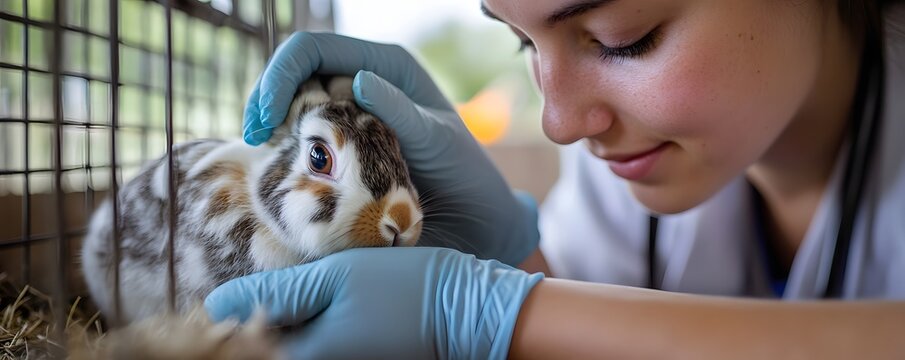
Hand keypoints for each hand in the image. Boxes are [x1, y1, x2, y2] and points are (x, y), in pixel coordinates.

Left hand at [204, 247, 543, 358]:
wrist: (469, 309)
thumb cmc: (406, 289)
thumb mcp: (338, 278)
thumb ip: (278, 293)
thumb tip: (216, 305)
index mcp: (306, 358)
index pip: (239, 350)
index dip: (228, 320)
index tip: (230, 296)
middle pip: (263, 351)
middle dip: (250, 322)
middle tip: (258, 290)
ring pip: (288, 347)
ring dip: (277, 322)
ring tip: (285, 293)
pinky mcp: (353, 359)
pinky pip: (313, 346)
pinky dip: (303, 327)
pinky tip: (312, 303)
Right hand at [243, 32, 537, 264]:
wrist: (475, 219)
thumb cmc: (466, 175)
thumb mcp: (435, 139)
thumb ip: (398, 110)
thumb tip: (354, 79)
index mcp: (383, 65)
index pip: (313, 49)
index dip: (280, 74)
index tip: (267, 119)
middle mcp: (361, 82)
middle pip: (293, 73)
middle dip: (267, 98)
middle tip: (254, 137)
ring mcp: (349, 114)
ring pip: (292, 105)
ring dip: (272, 123)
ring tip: (264, 150)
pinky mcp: (342, 147)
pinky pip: (303, 138)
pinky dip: (286, 149)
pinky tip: (280, 165)